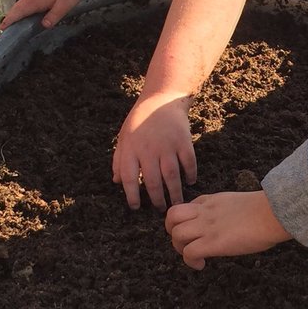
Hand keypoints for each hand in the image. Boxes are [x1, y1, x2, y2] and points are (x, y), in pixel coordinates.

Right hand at [0, 0, 84, 30]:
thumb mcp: (66, 3)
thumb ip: (55, 15)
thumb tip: (44, 26)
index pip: (19, 11)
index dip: (10, 20)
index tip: (1, 28)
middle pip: (16, 9)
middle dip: (9, 20)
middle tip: (3, 32)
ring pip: (19, 6)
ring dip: (13, 16)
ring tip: (9, 28)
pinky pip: (24, 3)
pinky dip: (20, 11)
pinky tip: (21, 19)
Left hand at [113, 93, 196, 209]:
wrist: (161, 99)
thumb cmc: (140, 120)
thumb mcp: (124, 137)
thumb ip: (119, 160)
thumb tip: (117, 182)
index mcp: (131, 149)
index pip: (129, 178)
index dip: (132, 195)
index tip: (136, 207)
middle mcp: (148, 149)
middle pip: (152, 181)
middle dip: (157, 199)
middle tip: (161, 210)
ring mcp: (167, 144)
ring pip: (171, 175)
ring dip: (175, 192)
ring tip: (177, 204)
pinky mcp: (183, 140)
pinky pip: (188, 162)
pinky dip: (190, 173)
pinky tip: (190, 182)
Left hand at [164, 190, 290, 269]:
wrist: (274, 213)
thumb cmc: (269, 210)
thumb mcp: (242, 204)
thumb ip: (230, 211)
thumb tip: (235, 223)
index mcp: (213, 201)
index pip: (188, 206)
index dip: (186, 220)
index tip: (196, 232)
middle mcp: (206, 211)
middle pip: (172, 215)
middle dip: (173, 231)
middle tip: (186, 243)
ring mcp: (207, 226)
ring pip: (176, 233)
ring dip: (179, 248)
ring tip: (193, 255)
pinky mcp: (213, 242)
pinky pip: (188, 252)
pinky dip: (190, 261)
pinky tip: (201, 265)